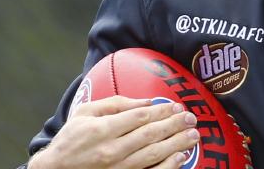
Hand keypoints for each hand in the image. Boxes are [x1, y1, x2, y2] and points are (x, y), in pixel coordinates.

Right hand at [29, 96, 199, 168]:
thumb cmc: (70, 139)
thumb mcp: (85, 113)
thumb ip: (116, 104)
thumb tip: (147, 101)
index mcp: (102, 129)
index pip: (140, 117)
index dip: (162, 111)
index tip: (177, 106)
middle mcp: (111, 150)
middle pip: (151, 134)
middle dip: (175, 125)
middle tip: (191, 118)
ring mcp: (117, 168)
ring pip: (154, 154)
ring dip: (177, 143)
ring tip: (193, 134)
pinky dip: (167, 166)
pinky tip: (180, 157)